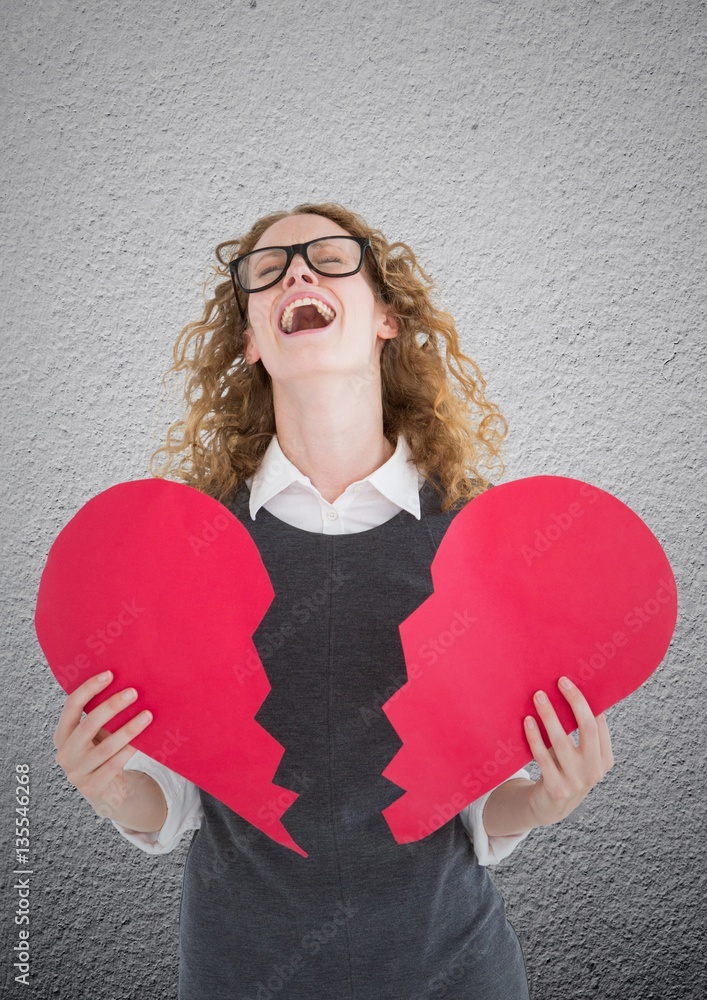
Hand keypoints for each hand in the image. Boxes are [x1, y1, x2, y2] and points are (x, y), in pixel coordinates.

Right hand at [53, 670, 153, 818]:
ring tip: (147, 715)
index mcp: (63, 733)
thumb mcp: (97, 734)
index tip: (110, 674)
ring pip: (105, 748)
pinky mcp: (93, 787)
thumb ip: (103, 715)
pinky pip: (114, 765)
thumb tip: (128, 686)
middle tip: (133, 693)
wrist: (107, 791)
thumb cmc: (103, 752)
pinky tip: (143, 741)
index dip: (89, 688)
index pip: (72, 706)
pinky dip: (129, 751)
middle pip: (88, 725)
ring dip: (128, 729)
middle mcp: (65, 753)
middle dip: (111, 706)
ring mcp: (77, 772)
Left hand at [523, 676, 613, 827]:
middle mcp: (594, 770)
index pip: (599, 724)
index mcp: (604, 759)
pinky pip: (542, 756)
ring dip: (549, 715)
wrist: (550, 807)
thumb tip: (572, 692)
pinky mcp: (556, 788)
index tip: (570, 682)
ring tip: (539, 696)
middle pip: (588, 729)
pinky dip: (534, 736)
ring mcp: (576, 781)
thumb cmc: (564, 769)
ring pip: (561, 741)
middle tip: (561, 681)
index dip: (586, 702)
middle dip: (575, 702)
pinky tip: (528, 721)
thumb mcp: (580, 756)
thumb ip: (581, 733)